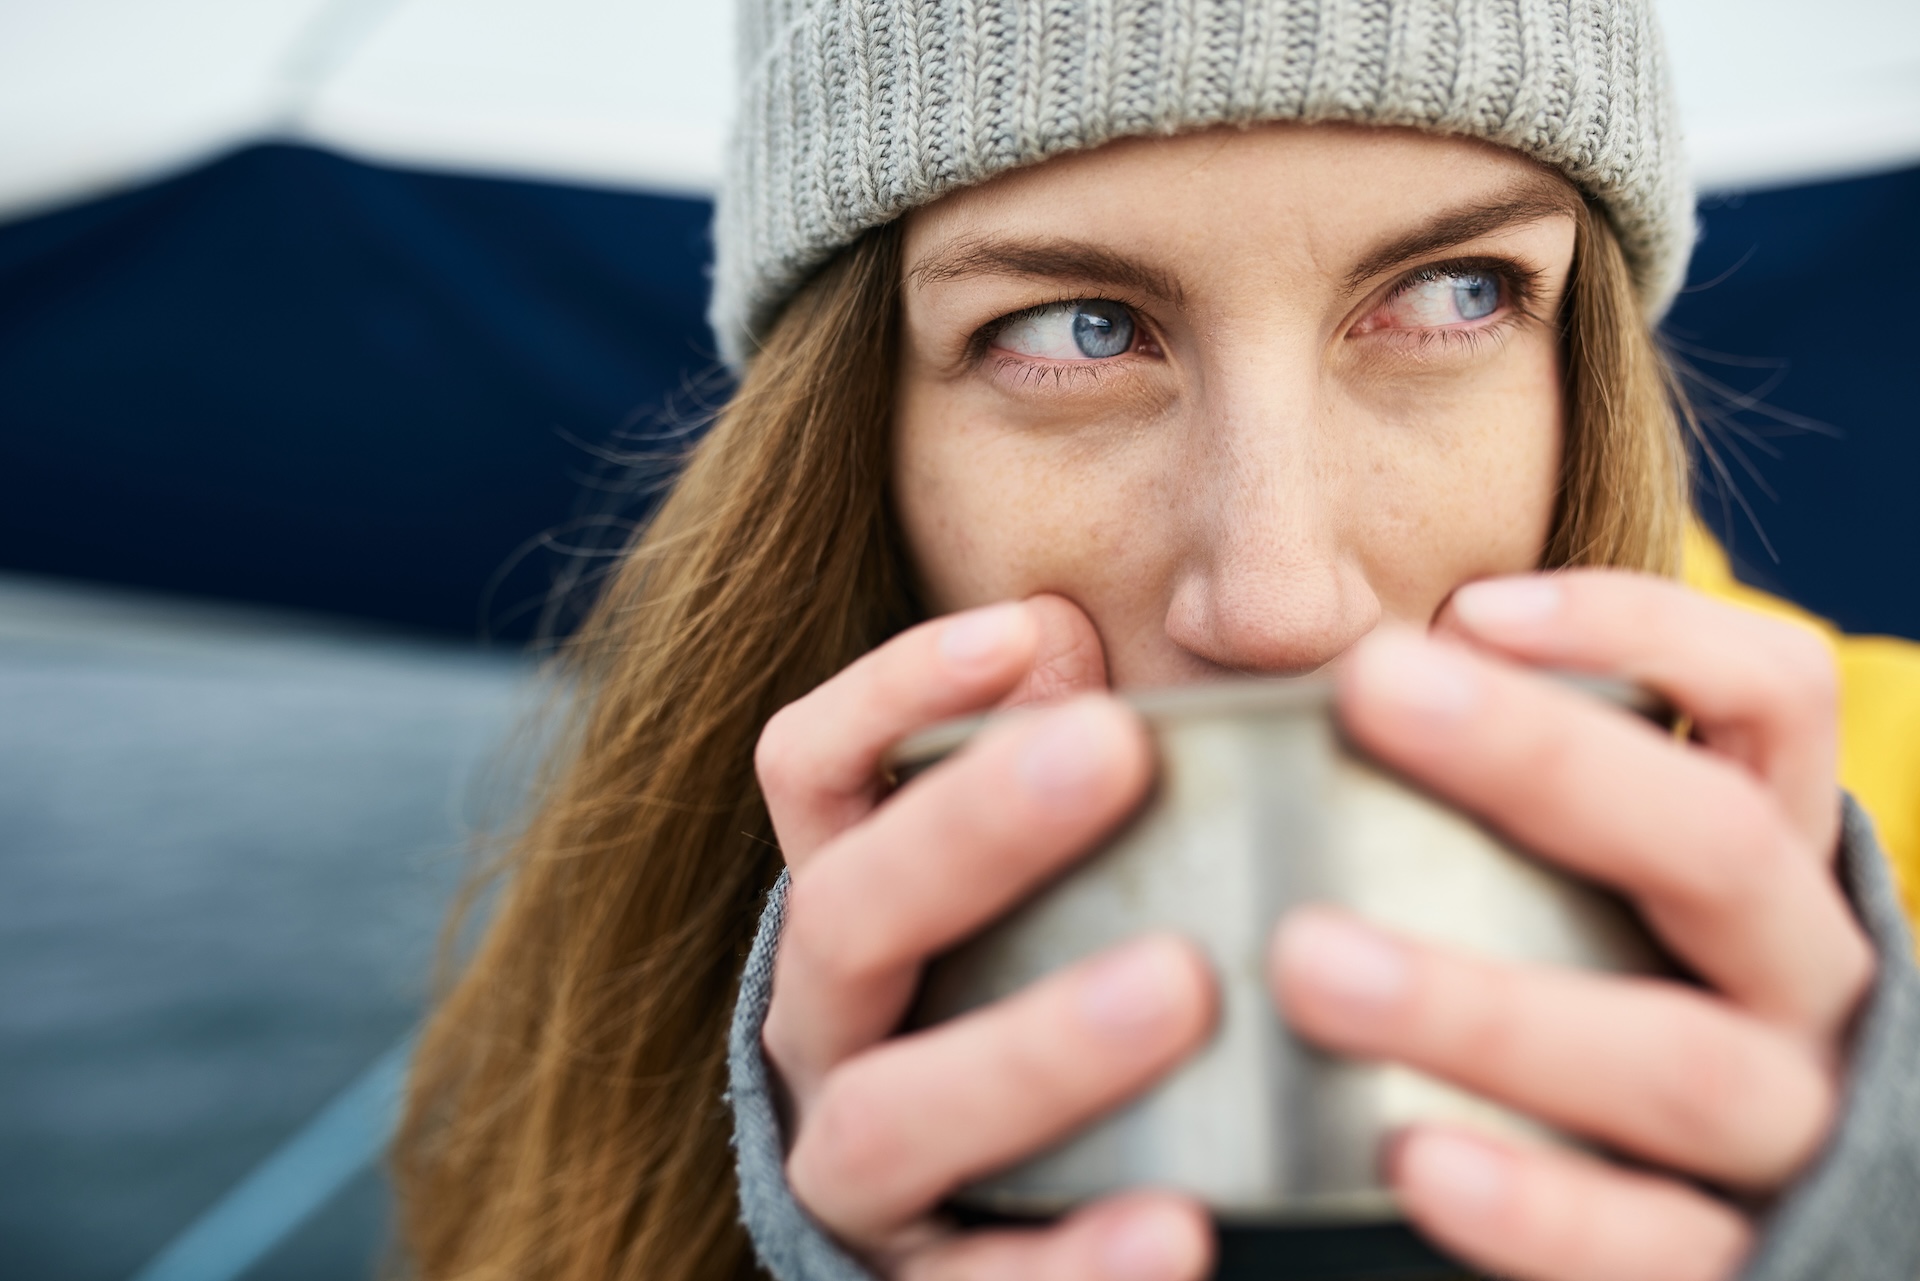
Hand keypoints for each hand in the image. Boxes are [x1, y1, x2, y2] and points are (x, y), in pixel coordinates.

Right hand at [756, 596, 1218, 1279]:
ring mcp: (856, 1171)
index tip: (1027, 629)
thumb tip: (1071, 639)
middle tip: (1117, 748)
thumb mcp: (1048, 880)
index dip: (894, 692)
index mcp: (852, 907)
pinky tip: (1179, 1229)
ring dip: (1031, 1045)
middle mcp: (825, 1029)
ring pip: (894, 1112)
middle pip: (845, 916)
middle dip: (968, 828)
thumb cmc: (1040, 996)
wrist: (995, 1220)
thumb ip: (1064, 764)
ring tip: (1181, 987)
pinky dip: (1071, 1262)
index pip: (812, 773)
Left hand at [1271, 571, 1876, 1280]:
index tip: (1467, 610)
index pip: (1770, 693)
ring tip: (1311, 960)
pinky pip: (1648, 1244)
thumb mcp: (1525, 868)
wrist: (1659, 1207)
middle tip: (1368, 689)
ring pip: (1672, 1058)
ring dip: (1489, 1005)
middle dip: (1545, 761)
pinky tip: (1412, 1160)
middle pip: (1716, 845)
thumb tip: (1103, 653)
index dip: (1644, 629)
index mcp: (1754, 856)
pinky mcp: (1722, 1258)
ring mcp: (1776, 1126)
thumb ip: (1394, 770)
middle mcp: (1793, 974)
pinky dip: (1536, 1204)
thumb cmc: (1557, 988)